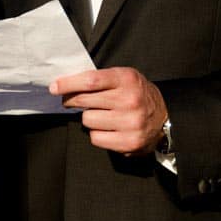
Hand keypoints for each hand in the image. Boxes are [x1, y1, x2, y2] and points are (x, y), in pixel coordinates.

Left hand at [49, 67, 167, 155]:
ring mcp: (130, 122)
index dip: (68, 84)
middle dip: (71, 100)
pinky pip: (96, 138)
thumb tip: (64, 85)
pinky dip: (97, 134)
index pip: (90, 81)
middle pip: (84, 101)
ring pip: (87, 120)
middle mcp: (129, 100)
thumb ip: (99, 79)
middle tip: (70, 101)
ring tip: (101, 115)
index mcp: (127, 79)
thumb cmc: (137, 95)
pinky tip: (107, 129)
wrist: (166, 119)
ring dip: (89, 118)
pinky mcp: (129, 142)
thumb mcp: (123, 78)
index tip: (54, 87)